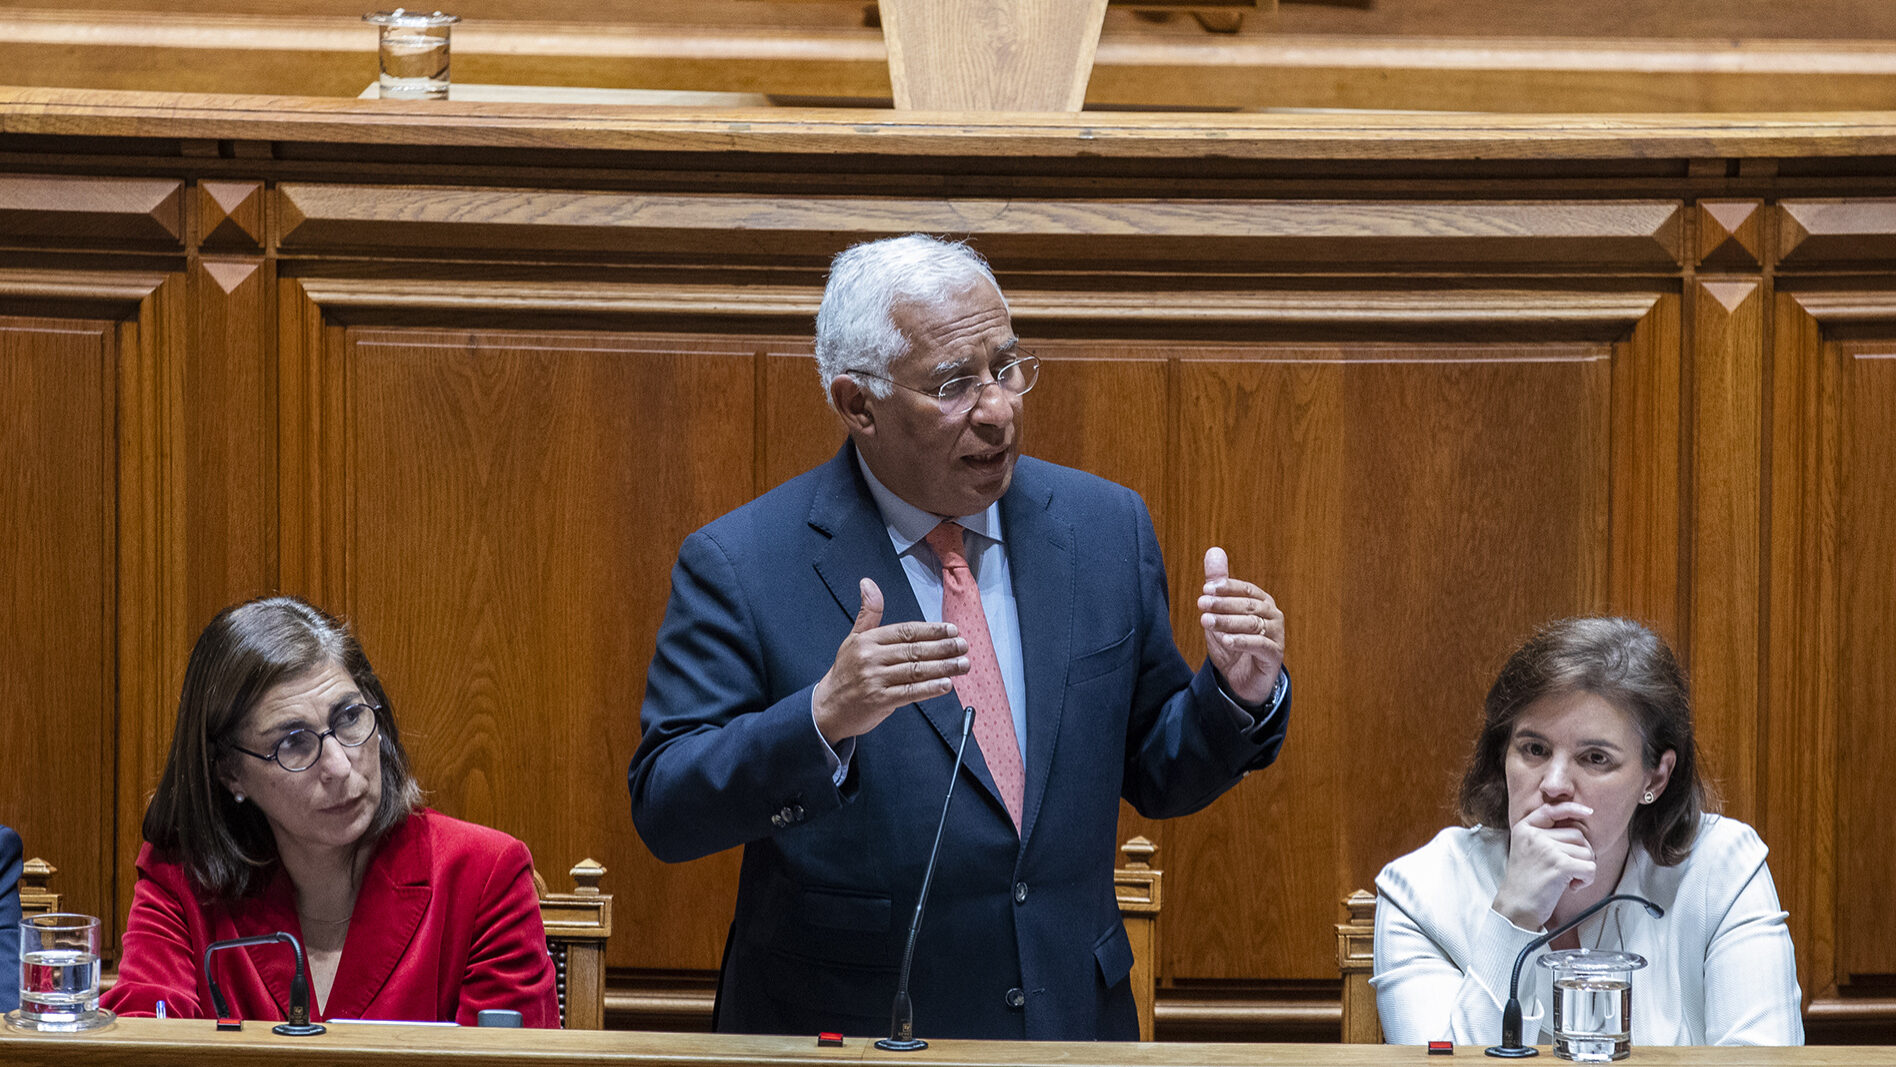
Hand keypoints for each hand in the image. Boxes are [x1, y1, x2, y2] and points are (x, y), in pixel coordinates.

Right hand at [812, 578, 969, 744]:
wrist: (828, 708)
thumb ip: (868, 613)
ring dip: (943, 667)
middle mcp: (871, 658)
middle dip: (943, 647)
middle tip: (964, 646)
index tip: (951, 630)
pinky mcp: (879, 701)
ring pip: (915, 670)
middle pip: (914, 650)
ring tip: (962, 664)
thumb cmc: (846, 673)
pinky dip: (930, 689)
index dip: (931, 630)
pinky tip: (946, 685)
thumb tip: (868, 583)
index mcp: (868, 640)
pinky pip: (909, 692)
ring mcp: (875, 680)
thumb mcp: (853, 639)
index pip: (905, 631)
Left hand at [1197, 547, 1285, 705]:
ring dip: (1228, 622)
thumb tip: (1214, 550)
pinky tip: (1226, 641)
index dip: (1227, 587)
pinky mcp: (1274, 656)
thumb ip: (1219, 583)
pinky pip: (1260, 646)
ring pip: (1253, 624)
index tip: (1206, 589)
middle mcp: (1272, 615)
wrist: (1241, 679)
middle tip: (1201, 604)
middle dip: (1223, 604)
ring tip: (1206, 622)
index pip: (1246, 589)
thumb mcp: (1220, 612)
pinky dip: (1242, 642)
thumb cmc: (1232, 642)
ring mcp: (1276, 635)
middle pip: (1248, 606)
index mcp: (1261, 601)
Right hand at [1491, 801, 1596, 931]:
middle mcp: (1535, 835)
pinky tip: (1573, 886)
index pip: (1552, 810)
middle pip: (1577, 835)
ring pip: (1586, 852)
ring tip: (1569, 880)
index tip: (1588, 812)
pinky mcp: (1560, 864)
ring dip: (1585, 869)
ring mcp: (1547, 848)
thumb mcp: (1527, 850)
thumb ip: (1545, 836)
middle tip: (1570, 870)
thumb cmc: (1525, 882)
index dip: (1572, 809)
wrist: (1516, 907)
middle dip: (1581, 853)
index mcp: (1525, 828)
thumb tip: (1578, 833)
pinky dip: (1587, 879)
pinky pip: (1590, 867)